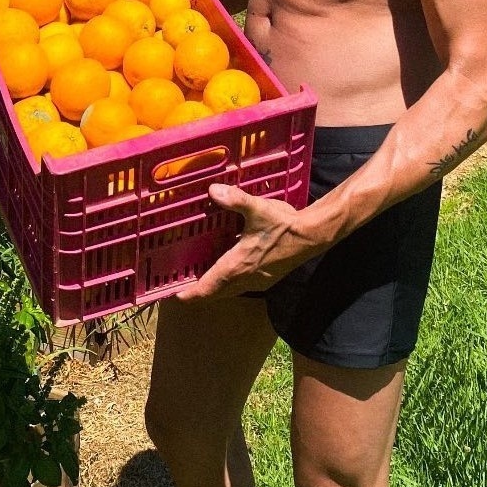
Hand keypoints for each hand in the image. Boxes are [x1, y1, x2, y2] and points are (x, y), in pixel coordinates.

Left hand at [176, 184, 322, 301]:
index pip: (208, 288)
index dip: (190, 294)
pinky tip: (228, 267)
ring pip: (229, 291)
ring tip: (201, 277)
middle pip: (216, 293)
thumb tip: (213, 190)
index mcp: (238, 265)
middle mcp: (245, 278)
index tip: (174, 296)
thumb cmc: (284, 224)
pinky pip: (240, 286)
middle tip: (183, 285)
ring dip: (214, 288)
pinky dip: (228, 282)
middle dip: (199, 292)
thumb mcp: (258, 208)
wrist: (312, 237)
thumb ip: (235, 200)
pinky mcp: (266, 279)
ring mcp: (257, 281)